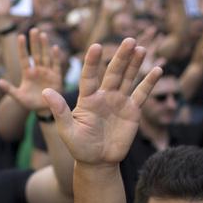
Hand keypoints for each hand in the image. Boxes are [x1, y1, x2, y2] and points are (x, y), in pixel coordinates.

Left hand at [0, 29, 63, 111]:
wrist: (44, 110)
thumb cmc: (30, 103)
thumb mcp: (18, 96)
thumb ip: (9, 89)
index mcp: (27, 73)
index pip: (24, 58)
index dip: (22, 48)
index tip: (20, 36)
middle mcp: (37, 70)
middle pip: (36, 53)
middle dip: (34, 42)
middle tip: (33, 29)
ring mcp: (47, 72)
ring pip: (45, 56)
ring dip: (44, 46)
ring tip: (43, 34)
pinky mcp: (56, 77)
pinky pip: (56, 65)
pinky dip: (56, 57)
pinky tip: (55, 48)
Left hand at [42, 39, 161, 165]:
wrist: (98, 161)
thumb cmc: (79, 147)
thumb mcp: (67, 130)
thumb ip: (60, 110)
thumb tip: (45, 91)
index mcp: (87, 97)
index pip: (89, 76)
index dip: (92, 62)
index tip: (96, 46)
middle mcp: (104, 95)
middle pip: (113, 72)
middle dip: (121, 56)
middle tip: (128, 40)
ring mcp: (119, 101)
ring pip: (128, 78)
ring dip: (135, 63)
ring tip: (140, 48)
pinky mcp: (132, 111)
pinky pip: (142, 94)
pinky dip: (149, 83)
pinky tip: (158, 70)